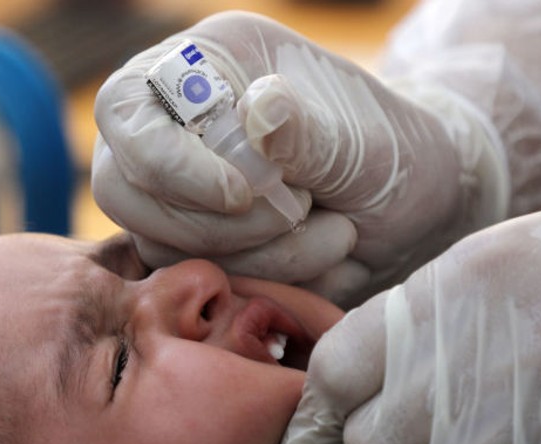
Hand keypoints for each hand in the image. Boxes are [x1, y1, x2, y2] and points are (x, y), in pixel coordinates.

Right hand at [93, 11, 498, 306]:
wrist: (417, 209)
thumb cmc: (392, 153)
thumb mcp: (360, 140)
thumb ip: (307, 130)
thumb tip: (260, 111)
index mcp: (206, 66)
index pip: (126, 108)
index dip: (170, 161)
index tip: (243, 195)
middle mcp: (175, 124)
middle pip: (123, 188)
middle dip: (215, 223)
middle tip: (299, 212)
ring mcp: (177, 189)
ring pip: (160, 243)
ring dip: (255, 254)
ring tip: (335, 231)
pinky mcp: (194, 244)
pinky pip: (195, 278)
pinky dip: (263, 279)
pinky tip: (320, 253)